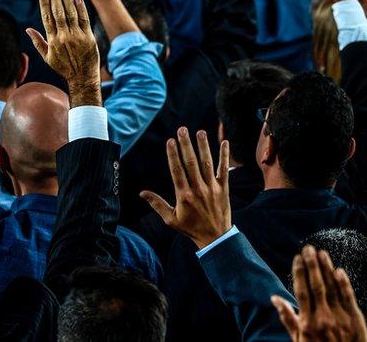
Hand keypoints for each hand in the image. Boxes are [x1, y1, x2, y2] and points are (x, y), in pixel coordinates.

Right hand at [27, 0, 100, 106]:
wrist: (82, 77)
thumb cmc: (64, 67)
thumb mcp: (48, 58)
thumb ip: (38, 42)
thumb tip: (28, 30)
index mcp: (53, 41)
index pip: (47, 18)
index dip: (44, 4)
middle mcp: (64, 37)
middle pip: (58, 13)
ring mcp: (77, 36)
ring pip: (70, 14)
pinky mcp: (88, 37)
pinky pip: (84, 20)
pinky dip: (81, 9)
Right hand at [140, 128, 230, 249]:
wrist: (215, 237)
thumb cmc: (191, 228)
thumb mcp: (171, 219)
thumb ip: (157, 204)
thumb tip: (142, 194)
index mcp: (184, 195)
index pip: (177, 171)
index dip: (173, 155)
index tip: (170, 141)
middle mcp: (198, 189)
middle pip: (191, 163)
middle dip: (186, 145)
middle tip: (182, 129)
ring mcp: (212, 187)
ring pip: (207, 163)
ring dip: (203, 146)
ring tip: (200, 132)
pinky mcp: (224, 188)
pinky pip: (225, 169)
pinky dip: (225, 156)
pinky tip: (224, 142)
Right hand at [272, 246, 366, 341]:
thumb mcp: (298, 340)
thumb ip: (287, 318)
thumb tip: (275, 299)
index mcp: (307, 322)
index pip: (301, 291)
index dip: (299, 273)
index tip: (297, 258)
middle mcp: (323, 317)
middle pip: (316, 285)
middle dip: (312, 265)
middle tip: (308, 249)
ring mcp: (340, 317)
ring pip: (332, 288)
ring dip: (326, 269)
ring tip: (322, 253)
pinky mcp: (355, 319)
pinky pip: (349, 297)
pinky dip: (344, 283)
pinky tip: (339, 270)